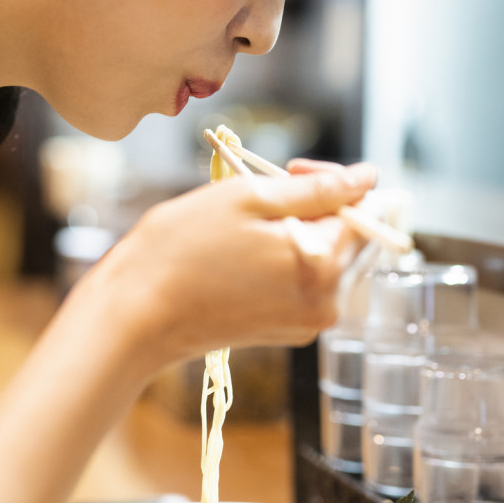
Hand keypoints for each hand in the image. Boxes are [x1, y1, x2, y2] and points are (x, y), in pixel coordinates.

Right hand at [80, 161, 376, 373]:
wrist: (135, 316)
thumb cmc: (180, 251)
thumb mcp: (247, 199)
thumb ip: (315, 189)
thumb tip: (367, 177)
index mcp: (324, 265)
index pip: (366, 208)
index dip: (334, 180)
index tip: (291, 170)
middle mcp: (328, 302)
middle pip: (355, 237)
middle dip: (322, 206)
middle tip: (270, 189)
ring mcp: (308, 323)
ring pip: (332, 260)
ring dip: (303, 231)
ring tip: (250, 222)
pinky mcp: (287, 332)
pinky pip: (309, 284)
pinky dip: (288, 259)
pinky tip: (246, 252)